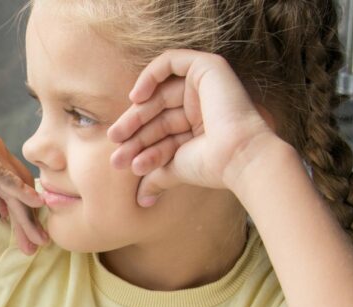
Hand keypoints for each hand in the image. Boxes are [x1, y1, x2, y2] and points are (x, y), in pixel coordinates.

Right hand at [0, 109, 48, 253]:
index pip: (17, 183)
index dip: (26, 207)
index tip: (32, 231)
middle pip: (21, 187)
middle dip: (30, 218)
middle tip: (40, 243)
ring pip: (14, 187)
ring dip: (26, 215)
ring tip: (36, 239)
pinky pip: (3, 176)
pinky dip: (20, 189)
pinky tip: (34, 204)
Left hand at [106, 50, 280, 206]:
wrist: (238, 156)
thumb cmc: (212, 166)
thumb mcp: (175, 168)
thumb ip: (156, 174)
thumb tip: (142, 199)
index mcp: (198, 126)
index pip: (160, 130)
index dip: (139, 145)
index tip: (121, 164)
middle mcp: (203, 105)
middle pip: (157, 112)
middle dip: (133, 130)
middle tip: (114, 146)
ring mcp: (206, 86)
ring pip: (160, 93)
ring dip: (136, 113)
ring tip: (117, 135)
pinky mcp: (209, 68)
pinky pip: (172, 62)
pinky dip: (151, 75)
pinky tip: (136, 98)